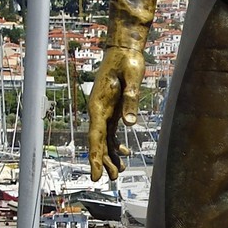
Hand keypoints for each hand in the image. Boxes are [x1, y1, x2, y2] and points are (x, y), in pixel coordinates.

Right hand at [87, 38, 144, 178]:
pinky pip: (110, 131)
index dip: (95, 158)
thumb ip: (131, 99)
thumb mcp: (132, 78)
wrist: (124, 48)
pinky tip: (123, 152)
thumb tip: (130, 124)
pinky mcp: (111, 108)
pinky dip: (115, 143)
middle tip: (111, 179)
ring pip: (104, 138)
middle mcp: (98, 110)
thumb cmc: (128, 61)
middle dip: (103, 161)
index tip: (94, 174)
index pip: (95, 137)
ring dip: (110, 155)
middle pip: (98, 141)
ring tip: (118, 172)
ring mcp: (103, 110)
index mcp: (99, 106)